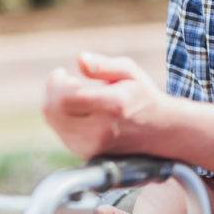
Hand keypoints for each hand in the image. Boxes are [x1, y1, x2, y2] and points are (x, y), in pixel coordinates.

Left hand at [43, 53, 168, 158]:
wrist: (160, 131)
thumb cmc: (142, 96)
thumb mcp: (130, 73)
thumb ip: (104, 65)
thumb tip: (80, 59)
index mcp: (114, 106)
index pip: (66, 98)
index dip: (56, 83)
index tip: (62, 72)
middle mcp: (101, 131)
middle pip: (54, 112)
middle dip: (53, 92)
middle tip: (64, 80)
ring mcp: (92, 147)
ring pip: (55, 123)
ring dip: (56, 104)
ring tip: (73, 92)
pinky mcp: (86, 154)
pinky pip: (61, 132)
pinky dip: (62, 117)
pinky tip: (77, 108)